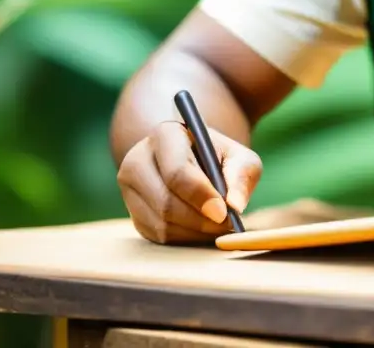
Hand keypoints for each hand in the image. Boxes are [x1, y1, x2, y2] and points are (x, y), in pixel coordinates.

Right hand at [117, 121, 261, 244]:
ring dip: (195, 231)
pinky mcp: (134, 213)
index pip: (177, 171)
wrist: (191, 159)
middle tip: (226, 224)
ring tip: (218, 225)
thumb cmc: (218, 157)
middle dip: (200, 219)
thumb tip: (235, 205)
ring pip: (161, 223)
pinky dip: (185, 238)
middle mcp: (138, 160)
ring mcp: (130, 189)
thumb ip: (242, 174)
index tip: (224, 212)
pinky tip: (202, 229)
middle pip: (165, 201)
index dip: (201, 195)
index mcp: (165, 135)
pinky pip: (158, 236)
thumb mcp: (238, 156)